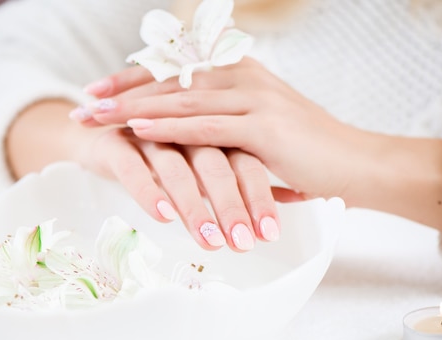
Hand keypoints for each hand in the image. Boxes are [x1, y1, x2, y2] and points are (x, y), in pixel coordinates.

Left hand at [76, 57, 358, 202]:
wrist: (358, 165)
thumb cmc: (311, 153)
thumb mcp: (263, 133)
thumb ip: (231, 128)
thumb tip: (200, 141)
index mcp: (242, 74)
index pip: (177, 72)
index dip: (134, 79)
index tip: (99, 90)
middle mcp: (244, 77)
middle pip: (170, 81)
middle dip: (121, 93)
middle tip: (83, 104)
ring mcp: (254, 98)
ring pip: (181, 100)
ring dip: (133, 108)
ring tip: (94, 115)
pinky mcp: (263, 126)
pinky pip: (206, 125)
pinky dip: (169, 127)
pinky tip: (137, 130)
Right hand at [79, 125, 281, 251]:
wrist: (97, 133)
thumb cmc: (160, 155)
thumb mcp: (198, 167)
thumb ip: (235, 182)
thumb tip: (279, 212)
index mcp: (212, 129)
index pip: (244, 160)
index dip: (258, 197)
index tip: (270, 234)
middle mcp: (185, 129)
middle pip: (217, 165)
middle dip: (232, 207)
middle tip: (244, 244)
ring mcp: (149, 134)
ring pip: (178, 169)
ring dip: (195, 207)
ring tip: (209, 240)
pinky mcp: (115, 143)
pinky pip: (134, 168)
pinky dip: (150, 191)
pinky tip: (164, 217)